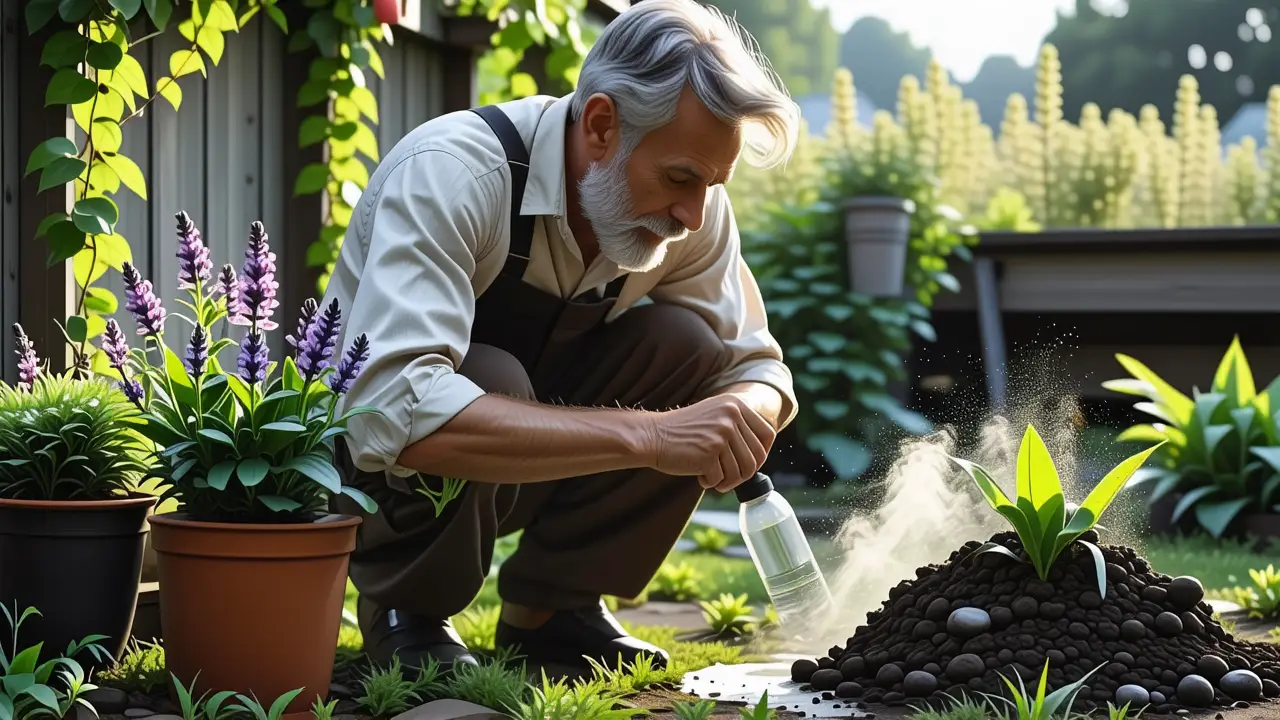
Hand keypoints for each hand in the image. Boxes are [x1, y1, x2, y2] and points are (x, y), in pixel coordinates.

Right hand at [642, 394, 775, 491]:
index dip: (763, 454)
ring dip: (727, 481)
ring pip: (741, 472)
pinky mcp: (709, 453)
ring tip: (712, 476)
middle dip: (743, 474)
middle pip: (756, 457)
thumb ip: (738, 426)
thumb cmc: (683, 432)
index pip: (767, 434)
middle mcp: (731, 416)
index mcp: (735, 404)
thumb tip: (761, 454)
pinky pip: (721, 479)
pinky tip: (699, 474)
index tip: (752, 463)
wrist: (652, 435)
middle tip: (728, 478)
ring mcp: (721, 434)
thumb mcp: (715, 415)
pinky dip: (710, 482)